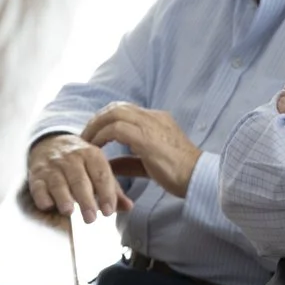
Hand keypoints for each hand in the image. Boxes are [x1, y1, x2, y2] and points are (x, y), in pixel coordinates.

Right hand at [25, 132, 126, 221]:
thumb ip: (113, 190)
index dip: (106, 194)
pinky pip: (38, 185)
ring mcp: (52, 166)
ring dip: (63, 197)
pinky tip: (47, 205)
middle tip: (90, 218)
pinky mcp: (36, 174)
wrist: (50, 143)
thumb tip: (128, 207)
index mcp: (91, 154)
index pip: (101, 174)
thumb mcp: (98, 169)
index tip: (109, 211)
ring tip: (69, 211)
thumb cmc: (80, 164)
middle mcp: (71, 158)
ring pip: (58, 182)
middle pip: (79, 179)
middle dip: (85, 200)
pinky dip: (42, 196)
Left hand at [83, 104, 201, 198]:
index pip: (125, 109)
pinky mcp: (147, 138)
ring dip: (96, 126)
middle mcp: (154, 117)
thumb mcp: (148, 164)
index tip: (94, 133)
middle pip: (116, 107)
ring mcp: (151, 125)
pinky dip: (102, 136)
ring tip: (86, 141)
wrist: (199, 178)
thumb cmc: (179, 174)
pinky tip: (96, 148)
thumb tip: (107, 164)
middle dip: (97, 119)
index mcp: (158, 119)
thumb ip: (127, 162)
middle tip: (85, 135)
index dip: (106, 119)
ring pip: (114, 113)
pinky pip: (116, 129)